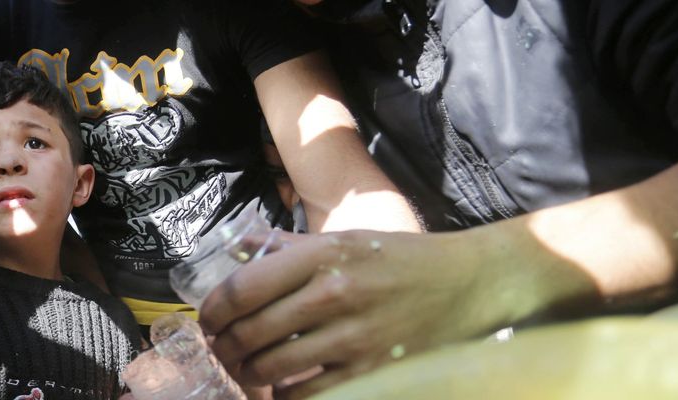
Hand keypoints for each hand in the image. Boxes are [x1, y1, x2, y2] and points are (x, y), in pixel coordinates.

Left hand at [199, 230, 501, 398]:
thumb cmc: (402, 260)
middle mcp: (334, 293)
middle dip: (224, 347)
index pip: (242, 287)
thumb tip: (239, 247)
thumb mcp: (345, 239)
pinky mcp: (372, 371)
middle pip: (250, 331)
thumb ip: (288, 246)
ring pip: (271, 367)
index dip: (213, 310)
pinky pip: (307, 396)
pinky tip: (282, 390)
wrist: (470, 283)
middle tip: (222, 351)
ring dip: (248, 375)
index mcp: (322, 256)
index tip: (208, 320)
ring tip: (247, 372)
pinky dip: (284, 397)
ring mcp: (353, 336)